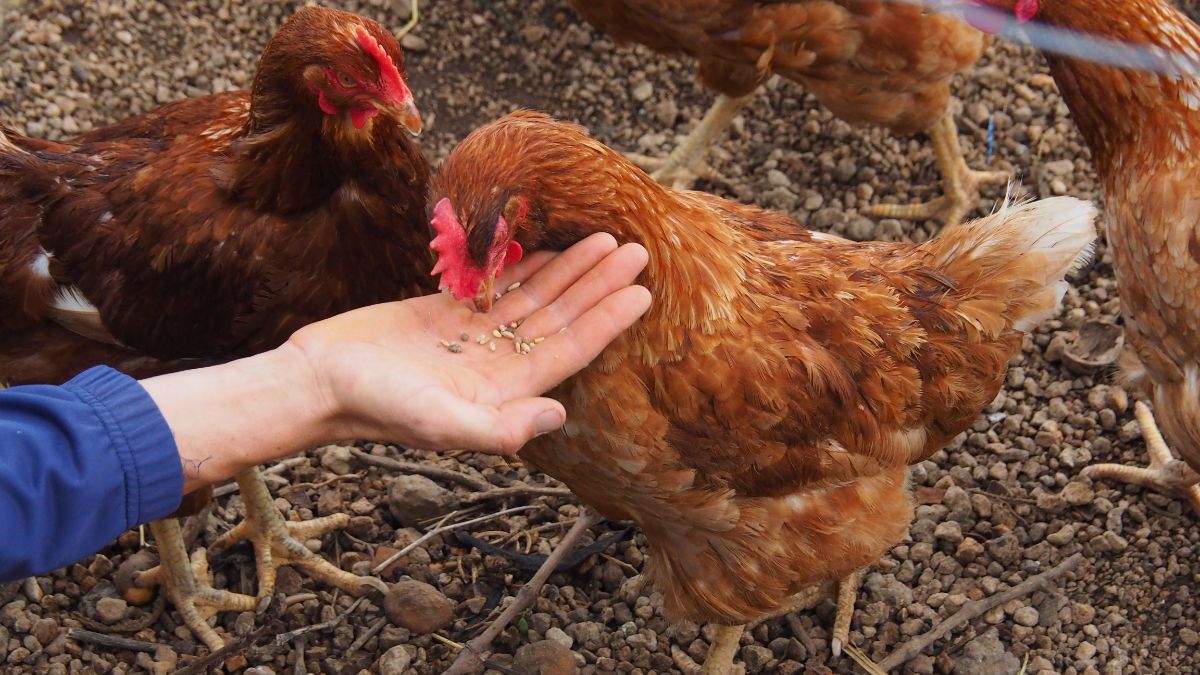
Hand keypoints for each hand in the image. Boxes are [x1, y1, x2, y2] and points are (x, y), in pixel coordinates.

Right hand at [288, 233, 650, 453]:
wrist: (316, 382)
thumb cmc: (374, 406)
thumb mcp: (437, 422)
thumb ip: (497, 428)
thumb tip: (556, 416)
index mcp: (504, 391)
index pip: (569, 350)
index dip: (607, 320)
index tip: (641, 290)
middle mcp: (496, 364)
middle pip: (560, 318)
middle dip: (598, 284)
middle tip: (637, 248)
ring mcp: (472, 339)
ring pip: (532, 298)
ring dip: (568, 269)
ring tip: (602, 237)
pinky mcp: (445, 315)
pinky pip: (496, 285)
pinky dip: (523, 264)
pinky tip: (547, 243)